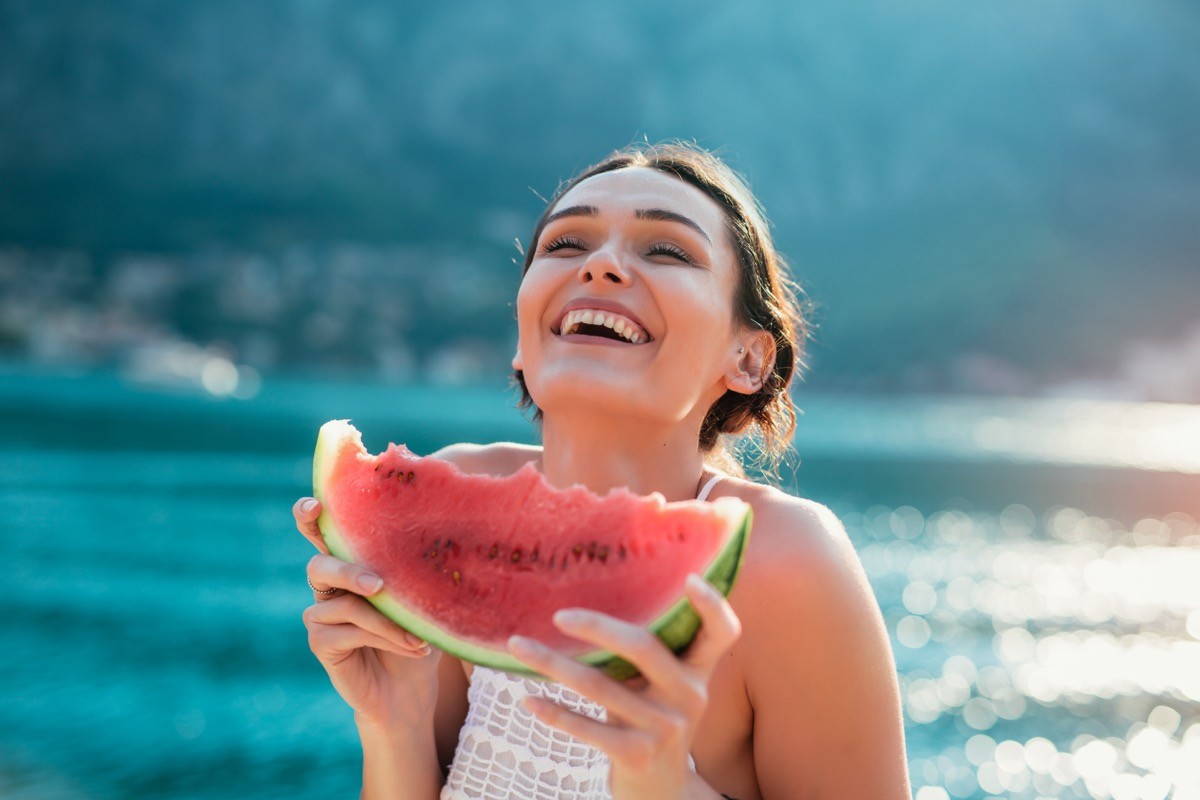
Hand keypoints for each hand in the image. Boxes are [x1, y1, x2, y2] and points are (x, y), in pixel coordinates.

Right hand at [295, 497, 440, 728]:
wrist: (412, 690)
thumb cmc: (419, 634)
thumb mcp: (424, 601)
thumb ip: (418, 573)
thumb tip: (438, 541)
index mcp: (352, 564)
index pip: (324, 533)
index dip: (311, 516)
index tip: (315, 504)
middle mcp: (330, 586)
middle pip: (319, 565)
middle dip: (346, 570)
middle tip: (377, 585)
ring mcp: (321, 615)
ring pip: (344, 604)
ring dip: (386, 621)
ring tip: (418, 638)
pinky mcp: (321, 643)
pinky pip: (345, 631)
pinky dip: (382, 638)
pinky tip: (411, 648)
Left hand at [508, 575, 741, 799]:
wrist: (662, 791)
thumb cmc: (653, 718)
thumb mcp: (665, 686)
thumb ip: (650, 651)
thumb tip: (590, 597)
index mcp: (699, 671)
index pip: (723, 632)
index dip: (711, 605)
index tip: (688, 578)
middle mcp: (689, 696)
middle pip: (643, 648)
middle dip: (596, 626)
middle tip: (558, 616)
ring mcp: (664, 728)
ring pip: (599, 686)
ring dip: (552, 664)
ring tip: (517, 645)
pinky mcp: (636, 755)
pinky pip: (585, 727)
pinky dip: (553, 711)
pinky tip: (527, 699)